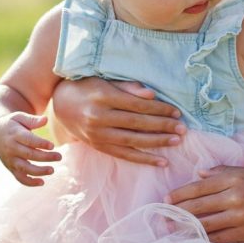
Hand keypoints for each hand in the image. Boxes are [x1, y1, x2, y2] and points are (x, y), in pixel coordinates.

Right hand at [0, 112, 58, 186]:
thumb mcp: (19, 117)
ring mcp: (10, 160)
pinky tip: (42, 182)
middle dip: (45, 157)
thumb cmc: (12, 124)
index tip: (52, 145)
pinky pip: (19, 178)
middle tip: (59, 156)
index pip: (28, 140)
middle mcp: (11, 148)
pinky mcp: (10, 168)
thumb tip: (45, 120)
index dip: (40, 143)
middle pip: (29, 154)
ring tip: (52, 170)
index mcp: (15, 134)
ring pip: (24, 168)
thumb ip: (32, 120)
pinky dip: (29, 182)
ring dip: (39, 171)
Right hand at [51, 77, 185, 165]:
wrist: (60, 105)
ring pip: (133, 141)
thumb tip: (152, 95)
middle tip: (183, 129)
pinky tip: (162, 161)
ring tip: (177, 141)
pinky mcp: (98, 147)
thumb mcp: (105, 80)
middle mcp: (99, 117)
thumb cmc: (87, 87)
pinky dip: (144, 159)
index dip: (159, 109)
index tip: (177, 111)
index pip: (137, 105)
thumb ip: (128, 87)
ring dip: (157, 143)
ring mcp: (98, 135)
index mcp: (103, 97)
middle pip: (137, 124)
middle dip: (162, 126)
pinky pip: (124, 155)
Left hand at [167, 166, 243, 242]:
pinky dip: (207, 238)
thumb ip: (225, 172)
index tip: (166, 199)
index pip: (199, 186)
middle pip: (198, 206)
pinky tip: (198, 238)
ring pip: (205, 224)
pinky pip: (220, 238)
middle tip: (163, 217)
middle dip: (177, 212)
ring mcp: (240, 216)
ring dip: (187, 228)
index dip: (180, 194)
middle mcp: (235, 196)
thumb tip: (201, 173)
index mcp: (235, 177)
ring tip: (174, 229)